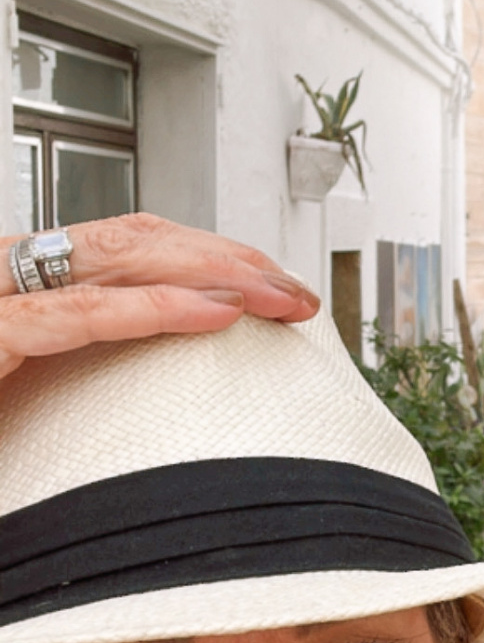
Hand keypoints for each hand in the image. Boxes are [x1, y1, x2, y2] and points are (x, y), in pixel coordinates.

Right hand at [0, 214, 318, 383]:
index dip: (208, 258)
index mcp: (22, 286)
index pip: (128, 249)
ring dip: (212, 272)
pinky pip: (80, 315)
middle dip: (228, 260)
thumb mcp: (34, 398)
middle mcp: (8, 277)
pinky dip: (156, 308)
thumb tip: (174, 384)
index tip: (273, 285)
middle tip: (296, 292)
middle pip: (134, 244)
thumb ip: (90, 375)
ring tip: (277, 296)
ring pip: (117, 262)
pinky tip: (217, 311)